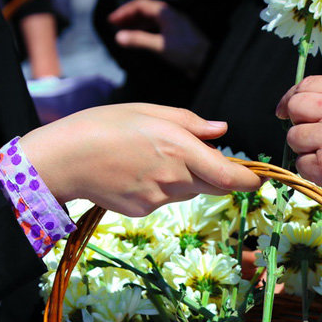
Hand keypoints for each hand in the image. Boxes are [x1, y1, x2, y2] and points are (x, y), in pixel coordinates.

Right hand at [18, 103, 260, 216]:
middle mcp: (174, 178)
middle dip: (218, 175)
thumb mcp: (149, 111)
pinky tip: (135, 171)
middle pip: (214, 186)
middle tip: (202, 157)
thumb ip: (190, 123)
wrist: (63, 158)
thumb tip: (221, 131)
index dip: (249, 180)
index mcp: (179, 148)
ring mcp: (159, 198)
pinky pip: (164, 199)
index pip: (230, 176)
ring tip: (153, 156)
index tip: (258, 178)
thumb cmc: (104, 125)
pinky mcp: (143, 210)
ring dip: (186, 178)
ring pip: (189, 191)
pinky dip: (160, 187)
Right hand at [108, 0, 210, 77]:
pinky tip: (139, 41)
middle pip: (144, 11)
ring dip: (136, 25)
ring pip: (150, 21)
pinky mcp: (175, 36)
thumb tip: (119, 37)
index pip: (140, 5)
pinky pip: (156, 29)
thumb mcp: (159, 46)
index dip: (124, 11)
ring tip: (123, 34)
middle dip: (128, 18)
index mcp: (165, 12)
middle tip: (114, 26)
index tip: (111, 20)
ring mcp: (173, 25)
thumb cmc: (187, 52)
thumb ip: (138, 40)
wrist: (207, 63)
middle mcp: (169, 16)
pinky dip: (144, 32)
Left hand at [275, 76, 321, 221]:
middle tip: (311, 136)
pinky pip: (300, 164)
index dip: (291, 97)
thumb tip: (303, 104)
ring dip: (305, 149)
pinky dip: (312, 170)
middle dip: (297, 122)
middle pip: (295, 107)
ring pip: (294, 137)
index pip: (307, 84)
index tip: (284, 110)